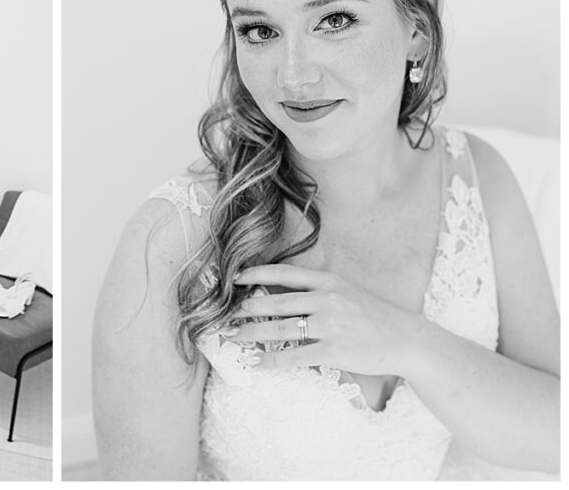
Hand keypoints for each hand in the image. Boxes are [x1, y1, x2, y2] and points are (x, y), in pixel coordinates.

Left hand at [225, 264, 424, 375]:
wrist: (406, 340)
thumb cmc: (374, 315)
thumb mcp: (347, 290)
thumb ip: (318, 289)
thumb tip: (282, 291)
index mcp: (329, 281)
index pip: (284, 273)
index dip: (256, 274)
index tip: (235, 278)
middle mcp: (327, 300)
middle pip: (276, 302)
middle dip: (247, 308)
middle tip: (227, 314)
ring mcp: (329, 326)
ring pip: (279, 329)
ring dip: (251, 333)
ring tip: (234, 336)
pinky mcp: (333, 351)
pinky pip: (294, 356)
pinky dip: (271, 360)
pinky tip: (257, 362)